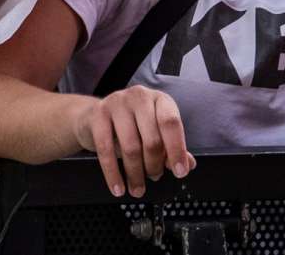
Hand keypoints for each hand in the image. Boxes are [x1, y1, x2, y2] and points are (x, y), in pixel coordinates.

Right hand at [77, 86, 192, 197]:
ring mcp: (117, 103)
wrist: (95, 116)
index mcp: (160, 100)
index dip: (177, 150)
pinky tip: (118, 186)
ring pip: (130, 147)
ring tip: (137, 187)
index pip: (171, 123)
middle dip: (154, 166)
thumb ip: (173, 148)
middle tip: (154, 177)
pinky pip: (105, 149)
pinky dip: (113, 173)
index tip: (179, 172)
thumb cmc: (132, 125)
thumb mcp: (156, 132)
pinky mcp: (98, 114)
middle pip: (152, 139)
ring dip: (135, 174)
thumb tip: (188, 164)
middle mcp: (139, 97)